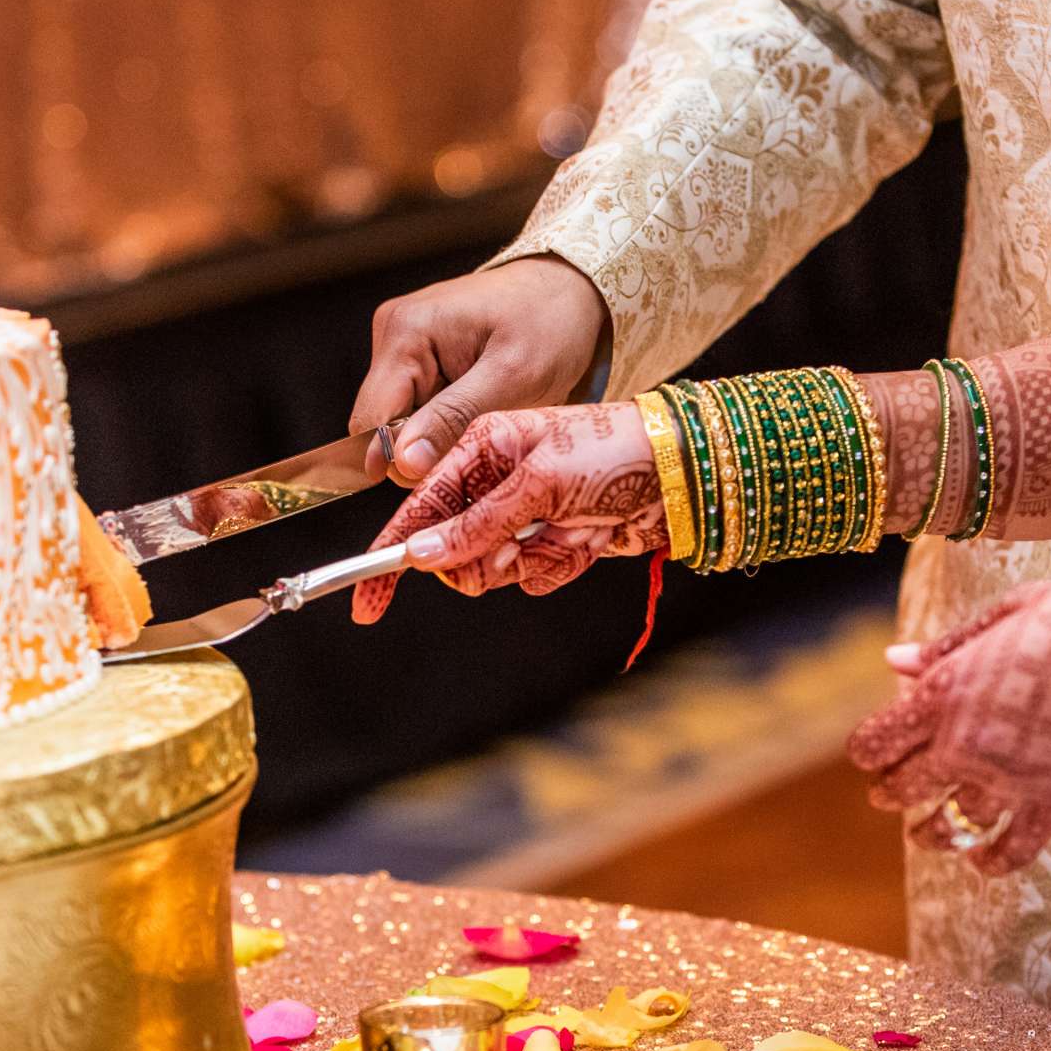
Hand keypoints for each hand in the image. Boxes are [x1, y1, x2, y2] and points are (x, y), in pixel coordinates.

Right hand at [348, 403, 666, 622]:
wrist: (684, 471)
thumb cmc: (613, 451)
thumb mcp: (537, 483)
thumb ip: (476, 524)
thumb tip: (419, 555)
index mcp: (480, 447)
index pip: (417, 506)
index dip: (390, 554)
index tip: (367, 603)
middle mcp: (496, 481)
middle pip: (451, 549)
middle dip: (481, 560)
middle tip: (518, 548)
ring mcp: (525, 514)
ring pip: (492, 569)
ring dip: (528, 562)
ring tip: (566, 534)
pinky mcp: (554, 540)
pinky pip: (534, 576)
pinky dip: (560, 566)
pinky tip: (590, 539)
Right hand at [350, 257, 610, 485]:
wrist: (570, 289)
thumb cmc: (550, 324)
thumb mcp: (512, 377)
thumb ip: (452, 420)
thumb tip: (400, 465)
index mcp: (405, 332)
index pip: (369, 423)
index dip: (399, 462)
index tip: (448, 473)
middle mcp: (392, 335)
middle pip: (382, 426)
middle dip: (425, 450)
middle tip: (479, 446)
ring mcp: (402, 346)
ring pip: (401, 424)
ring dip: (439, 438)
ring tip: (486, 422)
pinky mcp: (418, 359)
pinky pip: (418, 410)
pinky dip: (447, 425)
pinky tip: (480, 412)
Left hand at [849, 580, 1050, 875]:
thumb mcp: (1006, 615)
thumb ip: (945, 647)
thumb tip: (893, 660)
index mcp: (943, 692)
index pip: (877, 740)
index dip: (868, 750)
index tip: (871, 753)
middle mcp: (964, 745)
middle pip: (906, 788)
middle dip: (889, 792)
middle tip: (886, 795)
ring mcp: (1008, 782)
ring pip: (950, 828)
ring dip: (929, 834)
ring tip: (922, 834)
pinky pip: (1012, 851)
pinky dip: (990, 862)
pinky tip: (980, 863)